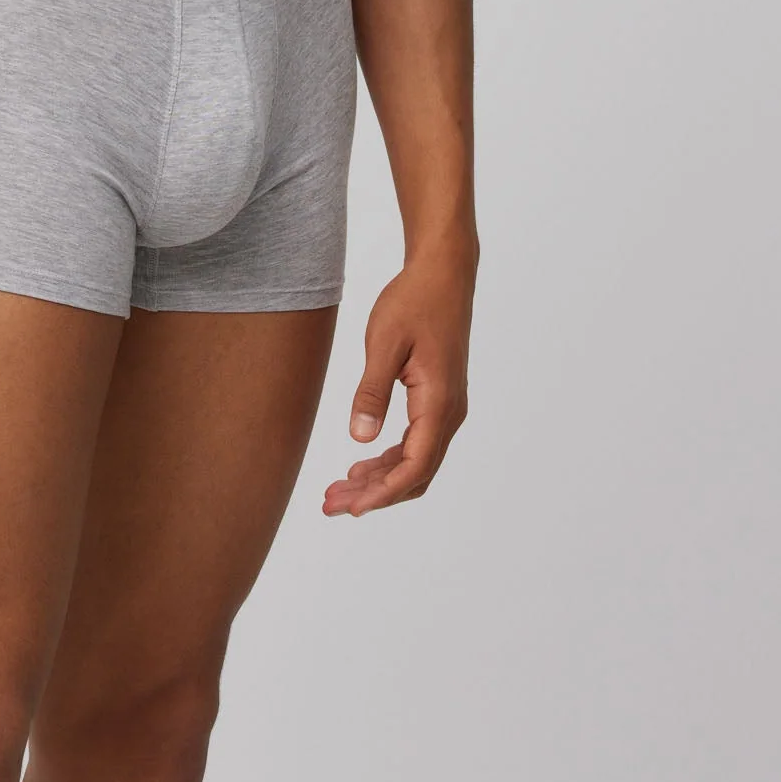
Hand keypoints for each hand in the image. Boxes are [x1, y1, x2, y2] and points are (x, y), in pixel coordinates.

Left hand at [322, 252, 473, 517]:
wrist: (443, 273)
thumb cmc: (414, 301)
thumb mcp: (384, 343)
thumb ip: (371, 392)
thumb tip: (359, 438)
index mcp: (439, 403)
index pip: (413, 467)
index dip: (382, 493)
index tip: (350, 508)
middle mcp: (449, 413)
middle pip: (414, 473)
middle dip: (374, 494)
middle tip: (331, 504)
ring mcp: (446, 408)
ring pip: (415, 462)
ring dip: (380, 480)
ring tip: (338, 490)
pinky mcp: (438, 400)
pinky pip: (416, 444)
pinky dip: (389, 459)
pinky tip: (361, 463)